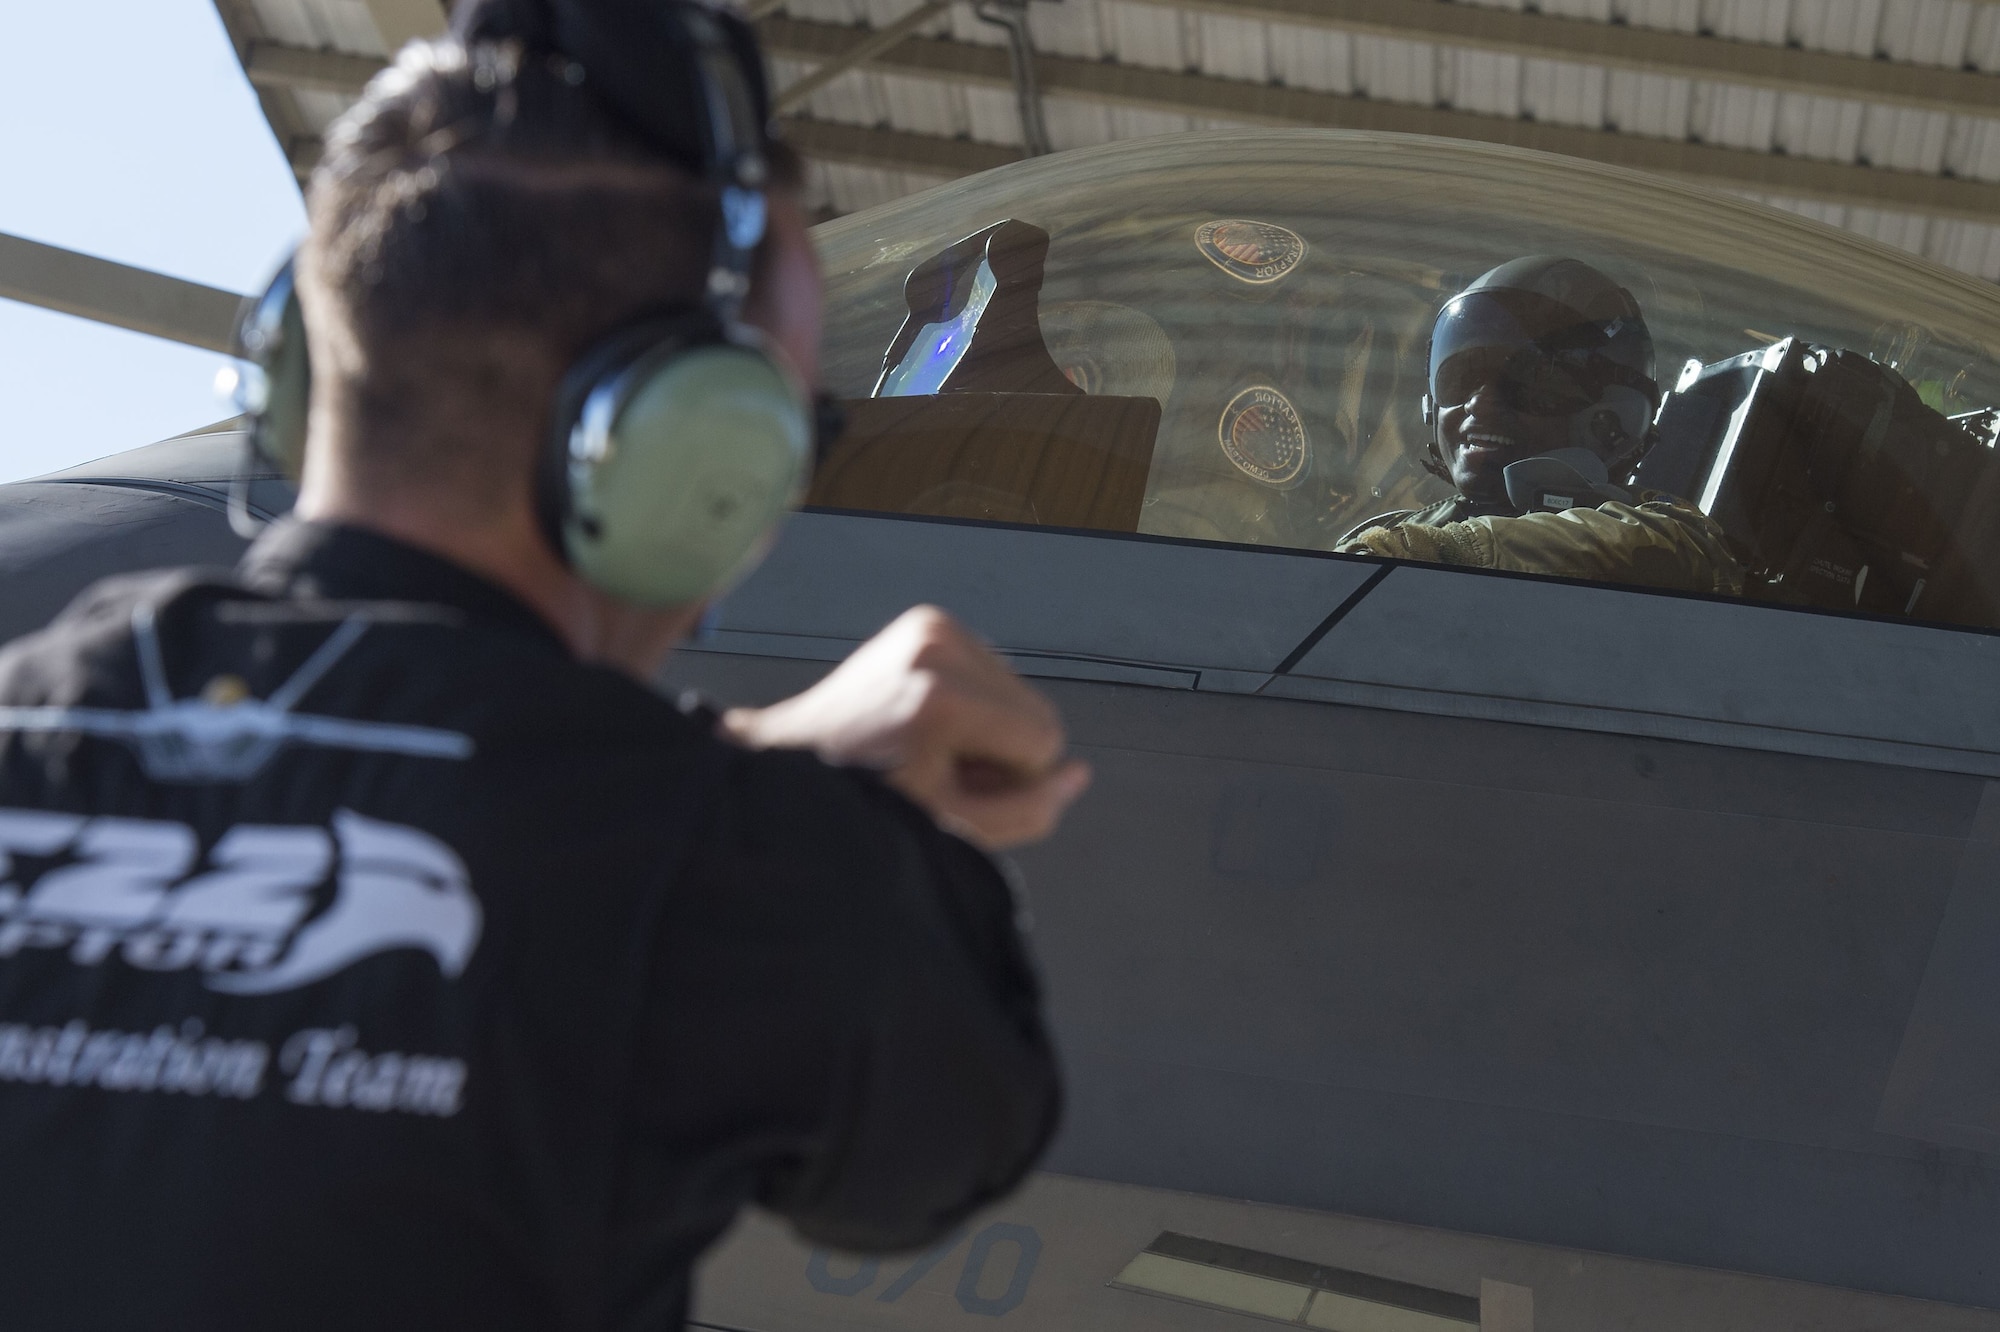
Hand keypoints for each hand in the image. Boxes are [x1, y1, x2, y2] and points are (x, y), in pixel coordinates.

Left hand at [721, 606, 1090, 848]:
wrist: (785, 763)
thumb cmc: (859, 806)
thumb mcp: (949, 830)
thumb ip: (1027, 811)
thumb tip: (1077, 774)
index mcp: (939, 695)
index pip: (1044, 740)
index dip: (1012, 782)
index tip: (955, 792)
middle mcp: (936, 645)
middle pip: (1036, 712)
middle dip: (1002, 754)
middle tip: (939, 775)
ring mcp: (930, 626)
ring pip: (1017, 694)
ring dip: (987, 731)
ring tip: (926, 752)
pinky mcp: (926, 622)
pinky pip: (991, 675)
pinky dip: (971, 706)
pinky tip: (924, 726)